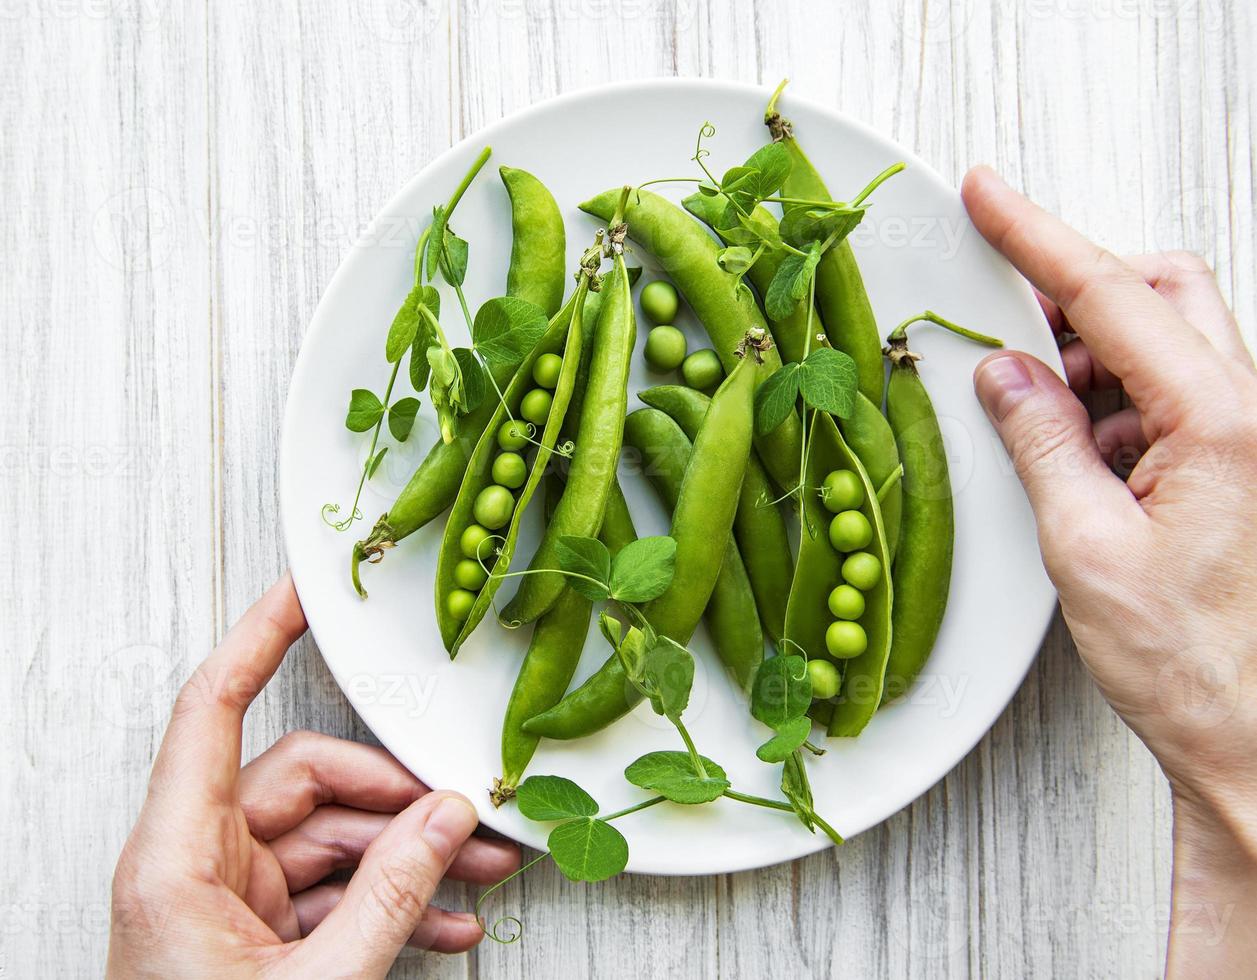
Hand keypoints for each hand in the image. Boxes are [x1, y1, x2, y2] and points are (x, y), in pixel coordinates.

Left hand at [107, 574, 518, 977]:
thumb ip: (391, 897)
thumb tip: (452, 818)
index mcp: (175, 861)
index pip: (212, 711)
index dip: (257, 638)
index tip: (305, 592)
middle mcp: (196, 866)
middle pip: (305, 780)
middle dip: (396, 797)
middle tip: (470, 817)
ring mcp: (230, 901)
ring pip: (332, 839)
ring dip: (410, 856)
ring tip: (484, 875)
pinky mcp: (258, 938)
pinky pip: (334, 893)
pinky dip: (390, 902)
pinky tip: (447, 924)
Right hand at [962, 166, 1256, 973]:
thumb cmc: (1194, 662)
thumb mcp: (1088, 546)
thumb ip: (1043, 441)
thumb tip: (1004, 373)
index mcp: (1219, 420)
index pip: (1111, 294)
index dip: (1037, 237)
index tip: (988, 194)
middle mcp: (1249, 411)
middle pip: (1162, 289)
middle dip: (1079, 285)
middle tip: (1005, 311)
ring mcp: (1246, 436)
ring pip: (1165, 338)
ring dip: (1089, 355)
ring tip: (1035, 413)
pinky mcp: (1233, 463)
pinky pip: (1166, 393)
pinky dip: (1109, 401)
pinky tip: (1074, 452)